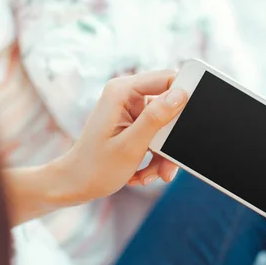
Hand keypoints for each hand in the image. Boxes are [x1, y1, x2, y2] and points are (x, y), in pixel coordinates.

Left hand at [53, 70, 187, 204]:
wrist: (75, 186)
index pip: (167, 79)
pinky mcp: (133, 125)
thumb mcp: (130, 145)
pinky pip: (157, 137)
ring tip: (154, 174)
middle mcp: (127, 96)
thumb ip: (156, 118)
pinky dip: (155, 158)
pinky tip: (142, 173)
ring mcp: (130, 111)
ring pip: (165, 127)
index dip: (184, 98)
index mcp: (122, 92)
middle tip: (168, 166)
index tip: (190, 124)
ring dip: (163, 154)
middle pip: (169, 107)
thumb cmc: (95, 168)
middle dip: (171, 139)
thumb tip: (181, 95)